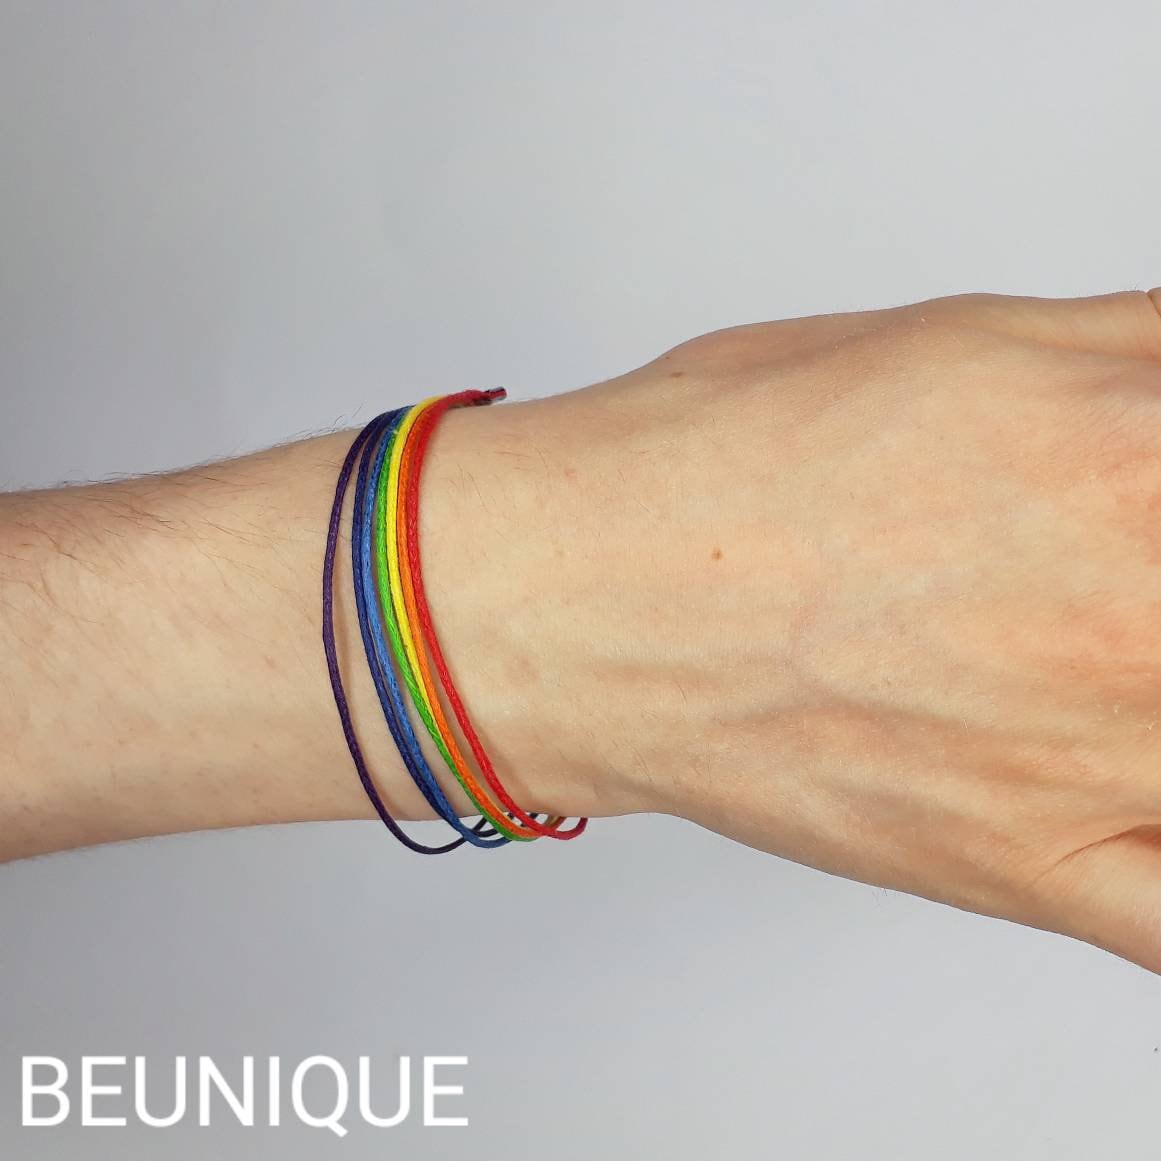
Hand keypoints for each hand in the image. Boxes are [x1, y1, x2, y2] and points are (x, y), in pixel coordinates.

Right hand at [437, 289, 1160, 971]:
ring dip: (1160, 685)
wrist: (583, 597)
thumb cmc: (718, 465)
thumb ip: (1141, 355)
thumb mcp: (959, 344)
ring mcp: (1094, 755)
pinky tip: (1142, 794)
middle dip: (1158, 575)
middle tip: (1104, 582)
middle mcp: (1133, 609)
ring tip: (1089, 646)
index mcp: (1132, 447)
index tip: (1158, 502)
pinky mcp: (1028, 863)